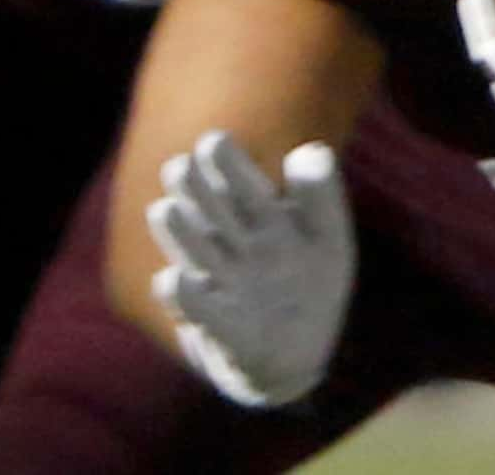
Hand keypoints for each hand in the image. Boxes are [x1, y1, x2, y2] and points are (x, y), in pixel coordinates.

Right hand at [147, 130, 352, 408]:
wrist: (302, 351)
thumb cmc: (312, 283)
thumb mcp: (329, 237)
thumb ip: (323, 194)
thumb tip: (311, 150)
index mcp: (259, 215)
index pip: (240, 182)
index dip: (226, 163)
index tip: (214, 142)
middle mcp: (234, 244)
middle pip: (211, 211)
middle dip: (195, 190)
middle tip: (180, 167)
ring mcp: (225, 284)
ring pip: (198, 253)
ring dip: (181, 235)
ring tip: (165, 209)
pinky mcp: (224, 328)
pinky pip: (203, 311)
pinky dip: (187, 298)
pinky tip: (172, 280)